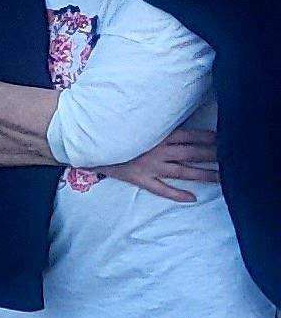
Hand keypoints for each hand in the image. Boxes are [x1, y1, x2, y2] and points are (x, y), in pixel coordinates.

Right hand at [100, 128, 219, 203]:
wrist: (85, 143)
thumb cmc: (111, 129)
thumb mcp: (134, 120)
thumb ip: (154, 121)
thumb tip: (172, 118)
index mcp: (158, 134)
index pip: (191, 135)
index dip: (209, 138)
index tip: (225, 140)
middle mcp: (158, 150)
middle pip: (192, 153)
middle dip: (213, 156)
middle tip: (231, 160)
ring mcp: (150, 166)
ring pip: (183, 171)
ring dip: (203, 175)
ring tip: (221, 179)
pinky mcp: (140, 179)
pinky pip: (161, 189)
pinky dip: (177, 194)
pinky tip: (192, 198)